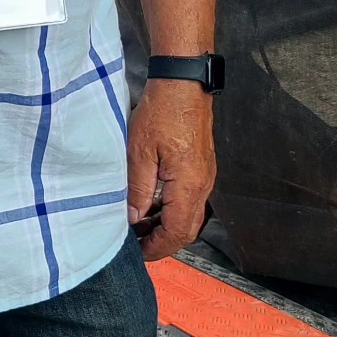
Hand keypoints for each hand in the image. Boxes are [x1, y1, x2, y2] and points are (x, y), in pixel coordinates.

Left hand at [127, 79, 215, 261]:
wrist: (183, 84)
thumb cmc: (163, 111)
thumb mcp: (139, 152)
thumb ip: (138, 189)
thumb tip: (133, 217)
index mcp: (189, 185)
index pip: (177, 232)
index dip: (157, 247)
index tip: (138, 252)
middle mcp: (203, 185)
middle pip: (187, 229)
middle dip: (162, 241)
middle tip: (136, 244)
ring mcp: (204, 176)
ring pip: (188, 215)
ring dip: (165, 225)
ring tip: (138, 226)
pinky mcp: (199, 167)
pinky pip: (188, 199)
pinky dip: (170, 208)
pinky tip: (151, 204)